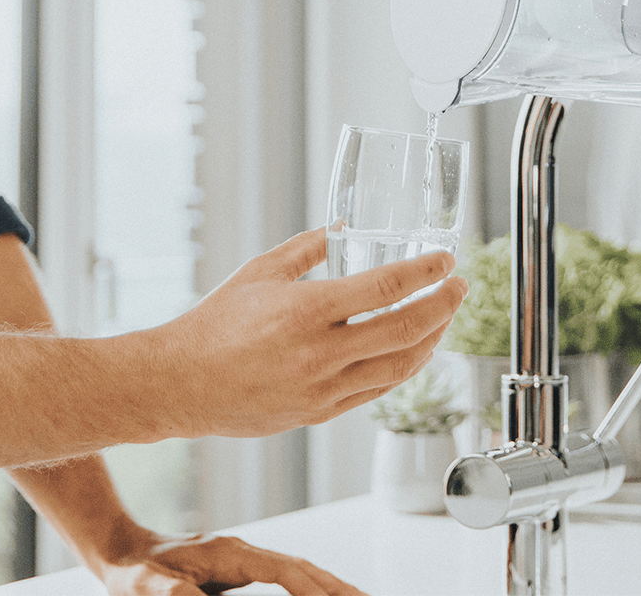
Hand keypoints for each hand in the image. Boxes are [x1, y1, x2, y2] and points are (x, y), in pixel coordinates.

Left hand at [97, 530, 367, 594]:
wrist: (121, 550)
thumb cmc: (132, 573)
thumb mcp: (145, 588)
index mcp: (228, 553)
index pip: (283, 569)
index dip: (312, 588)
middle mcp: (242, 551)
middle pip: (301, 566)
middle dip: (336, 586)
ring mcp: (245, 557)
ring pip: (300, 569)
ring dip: (331, 585)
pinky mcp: (242, 568)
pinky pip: (289, 575)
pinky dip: (313, 585)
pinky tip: (325, 595)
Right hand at [148, 228, 466, 438]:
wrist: (182, 384)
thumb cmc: (214, 324)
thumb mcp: (259, 271)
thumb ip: (305, 248)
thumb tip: (340, 228)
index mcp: (306, 310)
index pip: (385, 288)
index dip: (424, 272)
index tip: (445, 260)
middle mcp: (321, 352)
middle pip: (405, 329)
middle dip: (442, 305)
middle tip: (458, 286)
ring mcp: (324, 388)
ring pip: (399, 367)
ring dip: (431, 339)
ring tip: (443, 317)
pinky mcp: (320, 412)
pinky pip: (376, 390)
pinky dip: (403, 368)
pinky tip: (412, 351)